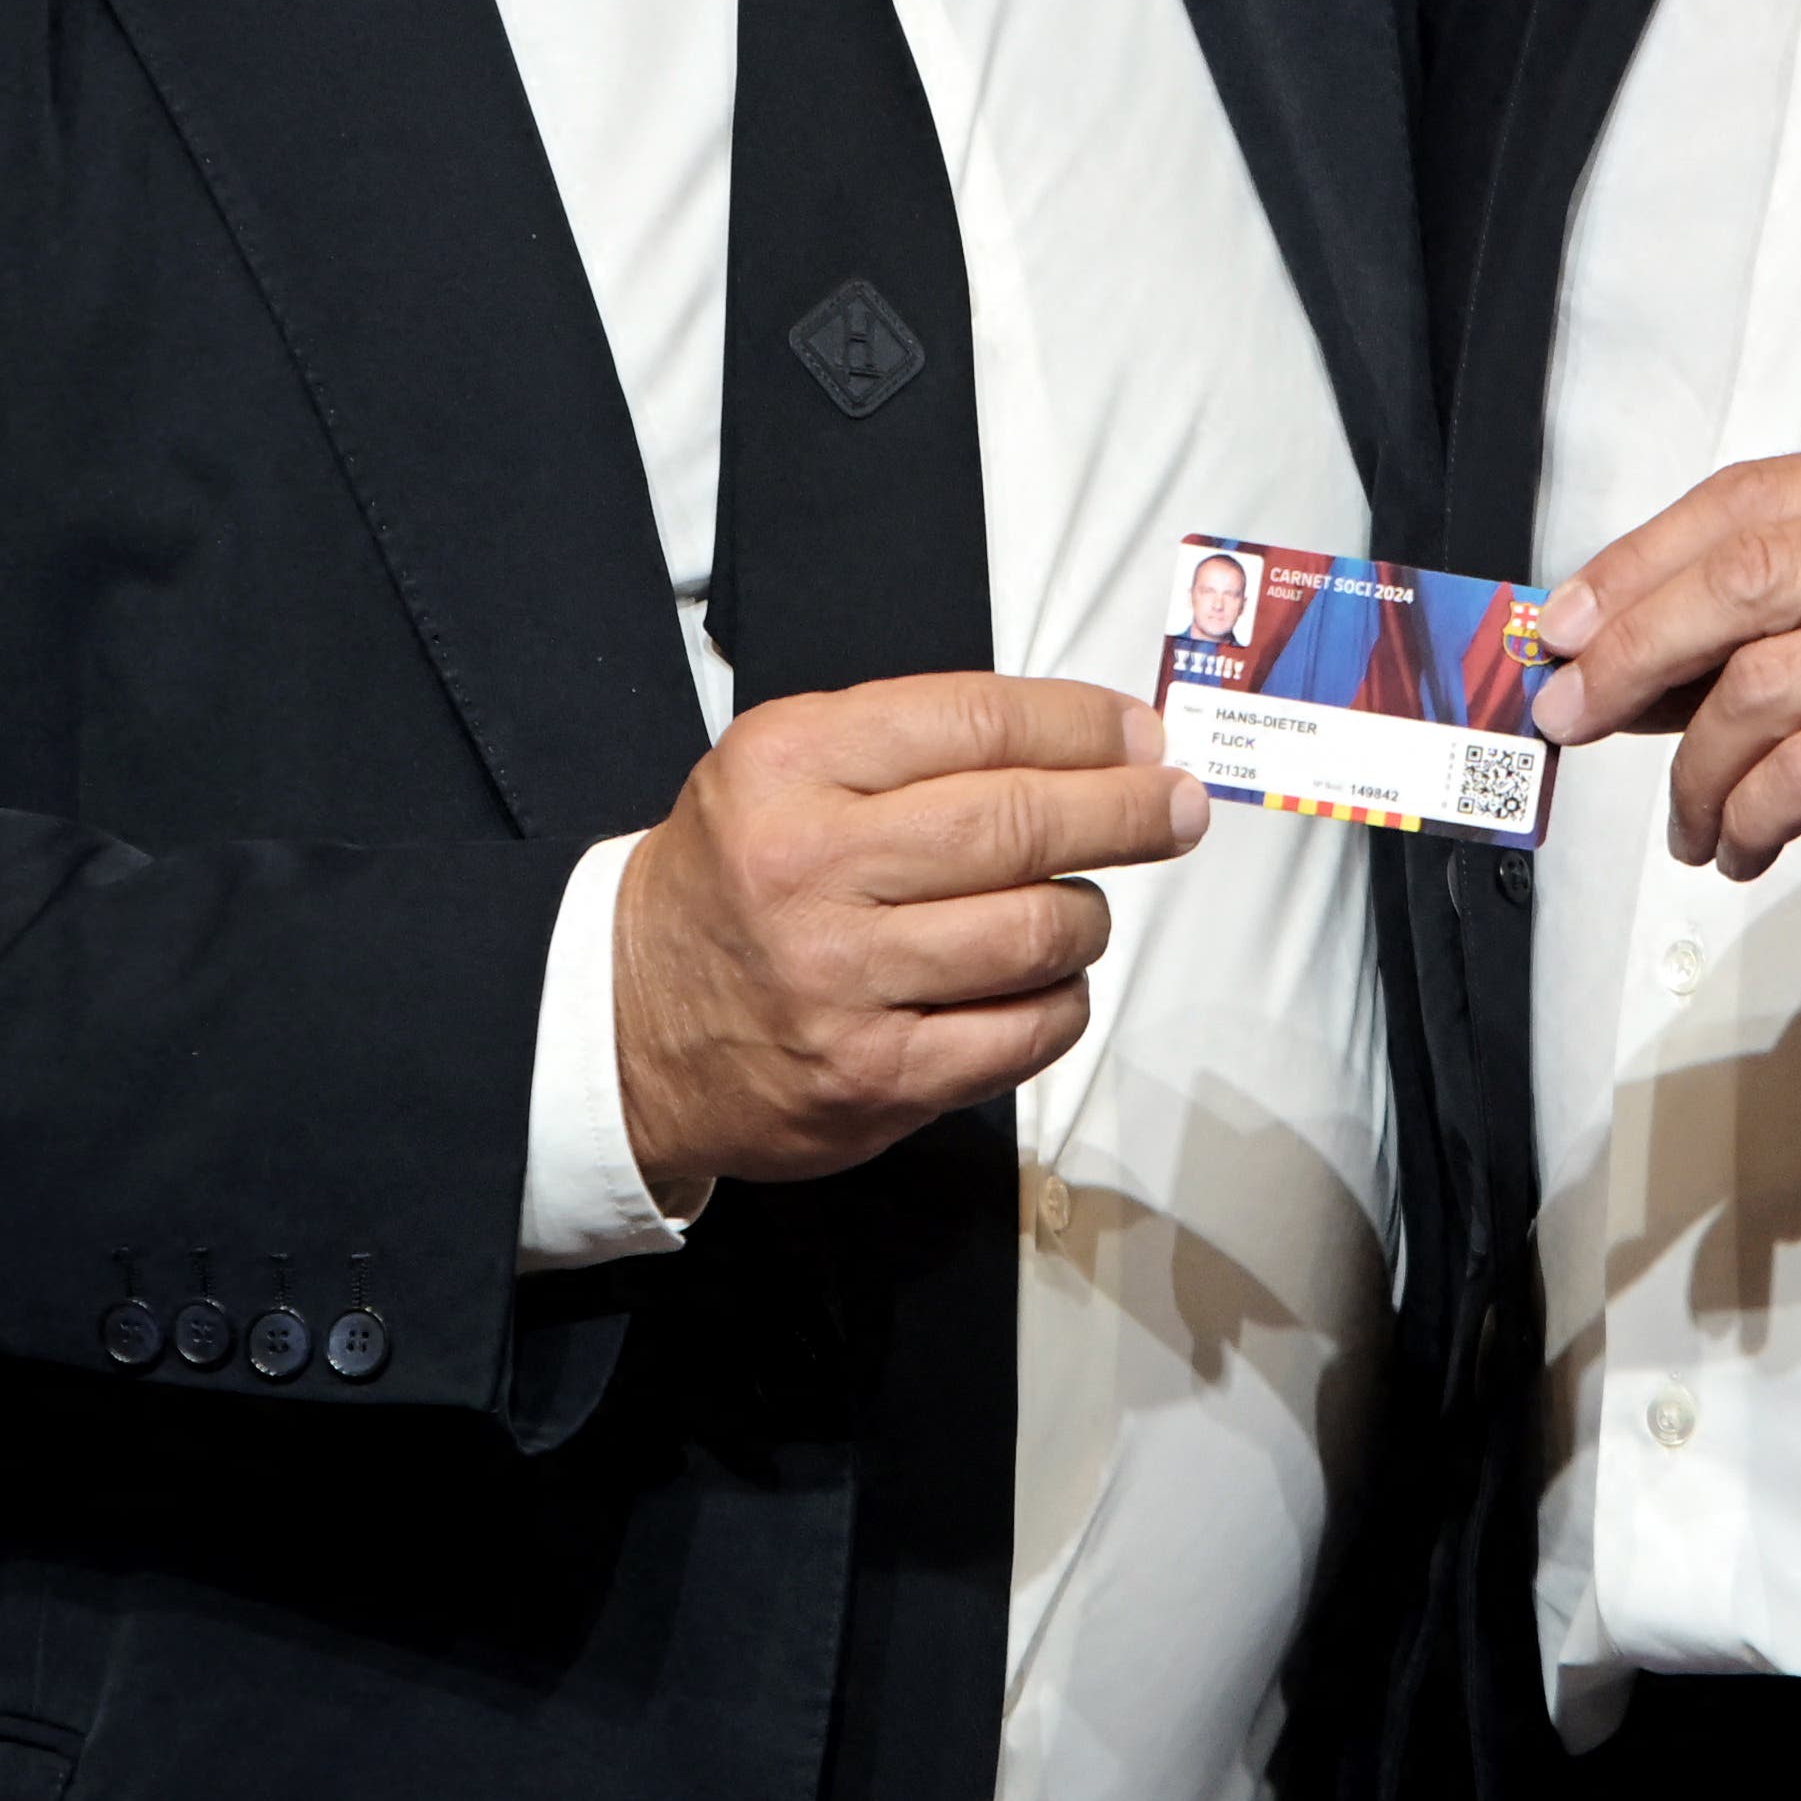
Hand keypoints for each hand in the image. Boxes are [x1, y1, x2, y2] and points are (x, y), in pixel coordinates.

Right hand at [613, 671, 1207, 1194]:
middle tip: (1176, 808)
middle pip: (1020, 823)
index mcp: (787, 766)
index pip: (976, 722)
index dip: (1083, 725)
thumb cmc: (734, 881)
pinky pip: (1022, 1034)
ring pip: (1036, 930)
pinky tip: (1045, 981)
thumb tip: (1093, 741)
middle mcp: (810, 868)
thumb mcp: (783, 767)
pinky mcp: (870, 1078)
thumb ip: (918, 743)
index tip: (1142, 733)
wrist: (623, 1023)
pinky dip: (1061, 1001)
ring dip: (1087, 913)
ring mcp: (841, 982)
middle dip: (1127, 809)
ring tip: (1077, 905)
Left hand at [1528, 449, 1800, 938]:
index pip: (1753, 498)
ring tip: (1691, 821)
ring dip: (1696, 769)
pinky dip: (1746, 817)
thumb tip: (1593, 645)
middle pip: (1749, 574)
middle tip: (1573, 711)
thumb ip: (1742, 629)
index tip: (1565, 623)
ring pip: (1764, 684)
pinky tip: (1741, 846)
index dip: (1641, 561)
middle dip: (1633, 650)